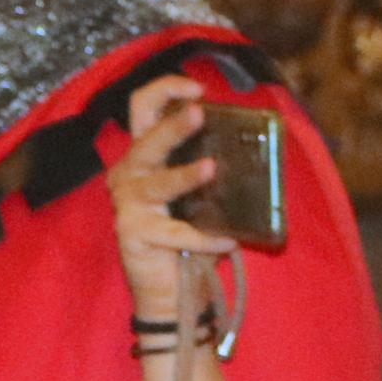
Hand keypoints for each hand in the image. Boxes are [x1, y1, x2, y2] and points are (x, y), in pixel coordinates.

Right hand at [107, 77, 221, 320]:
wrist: (169, 291)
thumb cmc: (186, 236)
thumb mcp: (197, 194)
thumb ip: (208, 165)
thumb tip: (254, 145)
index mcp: (142, 156)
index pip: (142, 109)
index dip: (164, 90)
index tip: (196, 88)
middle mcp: (128, 174)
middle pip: (146, 141)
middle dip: (173, 126)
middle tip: (199, 113)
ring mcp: (126, 205)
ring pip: (156, 183)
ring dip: (184, 176)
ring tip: (211, 168)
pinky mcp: (133, 234)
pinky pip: (174, 232)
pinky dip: (204, 237)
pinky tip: (228, 240)